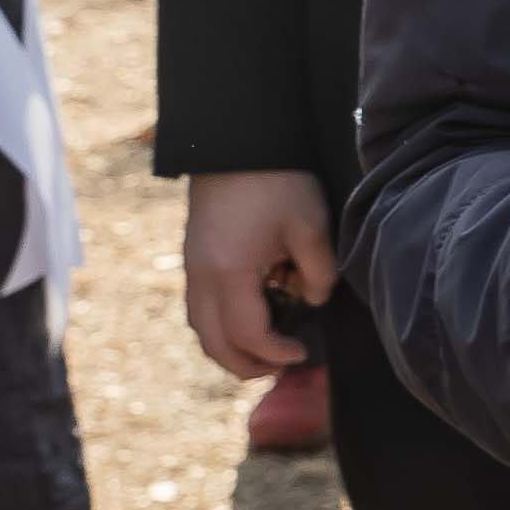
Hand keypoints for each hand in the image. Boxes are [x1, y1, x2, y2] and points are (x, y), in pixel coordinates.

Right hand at [182, 168, 338, 379]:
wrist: (237, 143)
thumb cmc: (277, 181)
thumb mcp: (311, 225)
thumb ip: (318, 273)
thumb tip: (312, 302)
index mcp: (228, 272)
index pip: (248, 335)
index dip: (276, 353)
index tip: (303, 353)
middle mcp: (200, 276)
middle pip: (213, 344)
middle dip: (246, 366)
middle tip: (282, 367)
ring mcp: (190, 267)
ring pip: (200, 329)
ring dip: (230, 348)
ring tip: (266, 350)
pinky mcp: (192, 257)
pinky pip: (199, 308)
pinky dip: (220, 326)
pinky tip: (251, 318)